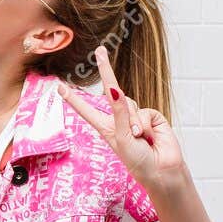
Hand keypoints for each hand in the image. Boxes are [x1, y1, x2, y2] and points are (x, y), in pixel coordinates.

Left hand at [57, 45, 190, 194]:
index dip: (73, 98)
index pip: (86, 110)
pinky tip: (150, 137)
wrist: (163, 171)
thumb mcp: (122, 137)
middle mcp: (119, 120)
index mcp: (105, 128)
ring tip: (140, 139)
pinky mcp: (152, 117)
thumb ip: (119, 112)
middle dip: (107, 70)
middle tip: (100, 50)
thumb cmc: (138, 161)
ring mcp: (136, 117)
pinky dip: (146, 123)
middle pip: (112, 91)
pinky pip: (145, 111)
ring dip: (135, 123)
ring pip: (130, 104)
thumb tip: (115, 90)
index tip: (59, 86)